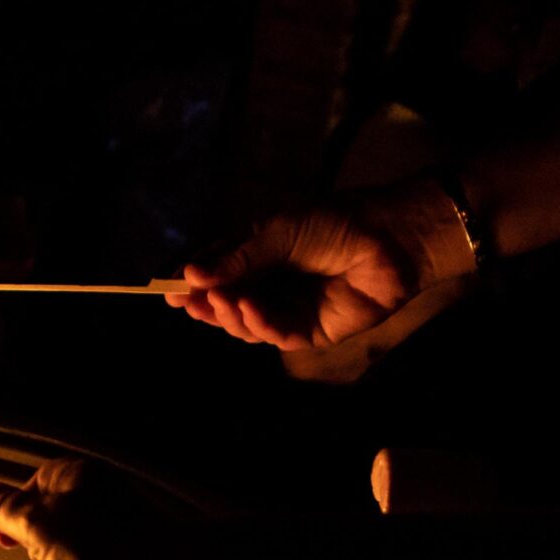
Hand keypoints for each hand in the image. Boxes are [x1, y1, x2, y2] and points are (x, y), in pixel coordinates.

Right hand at [165, 178, 475, 349]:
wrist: (390, 239)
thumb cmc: (336, 224)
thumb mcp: (278, 231)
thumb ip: (238, 257)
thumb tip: (190, 274)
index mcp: (260, 257)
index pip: (217, 274)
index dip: (193, 283)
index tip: (169, 290)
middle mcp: (271, 286)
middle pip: (227, 304)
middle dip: (207, 304)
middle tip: (190, 302)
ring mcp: (289, 310)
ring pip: (246, 325)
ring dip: (230, 315)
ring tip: (221, 302)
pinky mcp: (311, 332)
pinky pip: (276, 335)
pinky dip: (258, 324)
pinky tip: (249, 309)